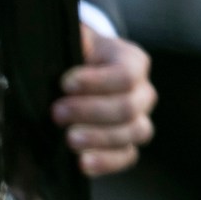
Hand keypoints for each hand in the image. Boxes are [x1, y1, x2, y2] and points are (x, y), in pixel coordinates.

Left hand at [54, 20, 155, 175]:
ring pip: (135, 133)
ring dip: (100, 138)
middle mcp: (143, 91)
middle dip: (91, 111)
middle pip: (129, 107)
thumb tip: (67, 36)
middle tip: (56, 113)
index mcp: (133, 61)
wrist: (81, 73)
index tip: (64, 84)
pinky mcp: (127, 144)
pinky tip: (82, 163)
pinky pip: (128, 157)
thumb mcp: (76, 39)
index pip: (126, 75)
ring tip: (69, 139)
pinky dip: (107, 162)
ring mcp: (138, 120)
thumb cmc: (78, 56)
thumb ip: (74, 37)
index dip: (96, 82)